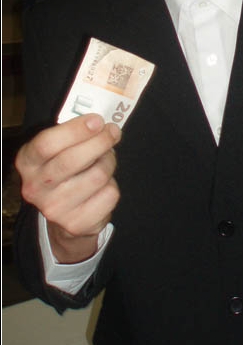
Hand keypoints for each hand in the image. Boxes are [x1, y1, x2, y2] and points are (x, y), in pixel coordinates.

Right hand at [15, 114, 121, 262]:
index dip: (76, 130)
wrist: (64, 214)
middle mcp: (35, 187)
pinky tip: (104, 185)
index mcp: (27, 162)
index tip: (97, 120)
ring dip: (109, 162)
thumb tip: (101, 122)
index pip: (46, 143)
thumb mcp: (59, 149)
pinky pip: (109, 195)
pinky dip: (113, 185)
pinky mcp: (76, 224)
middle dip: (100, 141)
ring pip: (97, 175)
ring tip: (106, 160)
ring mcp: (54, 209)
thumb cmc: (66, 170)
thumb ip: (73, 134)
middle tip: (113, 132)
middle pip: (72, 160)